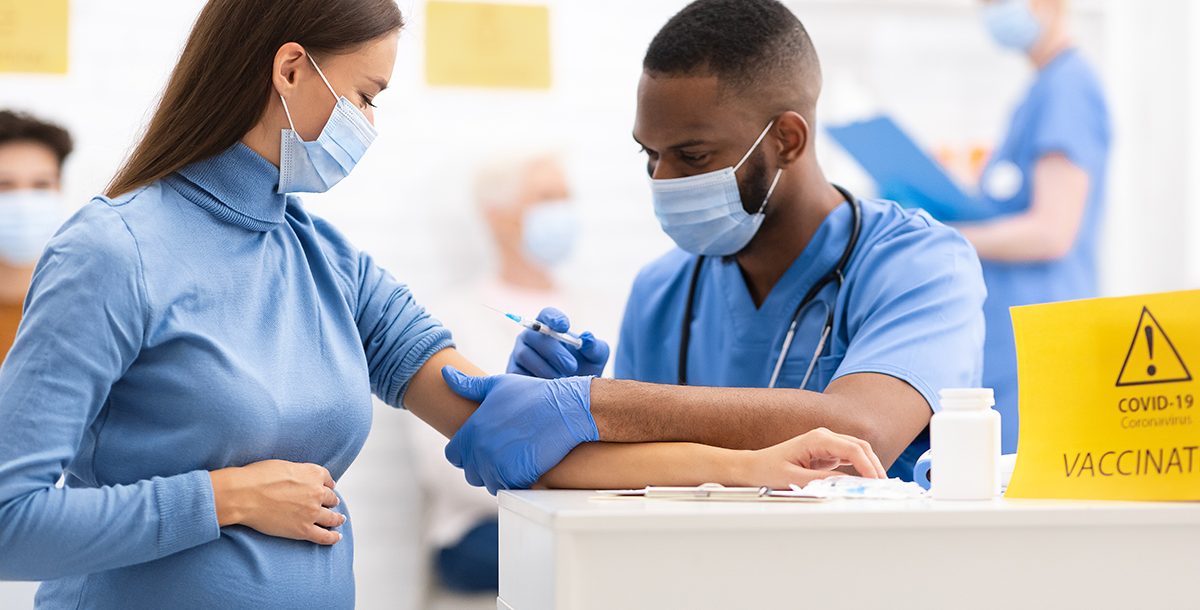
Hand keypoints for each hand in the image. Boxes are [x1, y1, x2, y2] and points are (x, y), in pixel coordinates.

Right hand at [209, 460, 344, 544]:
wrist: (244, 495)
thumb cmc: (258, 477)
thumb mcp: (284, 465)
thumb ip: (299, 473)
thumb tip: (300, 479)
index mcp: (313, 473)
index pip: (328, 480)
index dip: (328, 485)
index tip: (327, 488)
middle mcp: (317, 492)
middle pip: (331, 498)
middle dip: (330, 501)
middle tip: (330, 504)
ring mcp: (312, 512)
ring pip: (331, 517)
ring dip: (337, 518)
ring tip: (339, 520)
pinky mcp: (303, 529)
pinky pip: (324, 536)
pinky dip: (333, 537)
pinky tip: (337, 536)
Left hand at [442, 366, 597, 493]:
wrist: (567, 409)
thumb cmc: (534, 394)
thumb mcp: (498, 384)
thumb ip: (468, 385)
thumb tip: (445, 373)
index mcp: (472, 430)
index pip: (453, 455)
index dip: (466, 453)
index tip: (482, 447)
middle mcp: (481, 450)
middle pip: (471, 473)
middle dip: (483, 467)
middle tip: (503, 455)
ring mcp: (499, 466)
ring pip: (490, 483)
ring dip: (500, 477)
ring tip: (516, 461)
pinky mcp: (518, 477)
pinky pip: (509, 489)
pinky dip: (516, 483)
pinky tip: (527, 467)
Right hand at [507, 307, 609, 378]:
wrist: (573, 396)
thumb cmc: (585, 369)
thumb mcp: (596, 358)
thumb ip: (595, 347)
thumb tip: (587, 338)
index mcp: (550, 326)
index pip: (547, 314)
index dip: (553, 318)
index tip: (565, 327)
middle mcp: (531, 336)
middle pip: (534, 335)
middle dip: (553, 351)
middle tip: (571, 366)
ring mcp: (518, 353)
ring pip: (525, 355)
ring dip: (546, 369)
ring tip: (562, 380)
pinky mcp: (512, 373)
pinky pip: (517, 373)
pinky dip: (534, 381)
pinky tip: (547, 388)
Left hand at [740, 428, 887, 488]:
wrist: (754, 467)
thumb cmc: (768, 470)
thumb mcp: (794, 479)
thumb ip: (821, 481)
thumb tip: (847, 484)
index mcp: (817, 438)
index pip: (852, 449)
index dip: (868, 466)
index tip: (876, 482)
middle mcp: (824, 437)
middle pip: (860, 447)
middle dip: (874, 466)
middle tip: (883, 487)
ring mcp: (826, 444)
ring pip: (858, 451)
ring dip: (869, 467)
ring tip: (878, 486)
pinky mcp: (826, 453)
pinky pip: (850, 458)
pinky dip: (860, 468)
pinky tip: (866, 481)